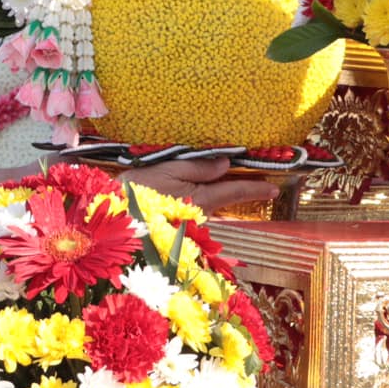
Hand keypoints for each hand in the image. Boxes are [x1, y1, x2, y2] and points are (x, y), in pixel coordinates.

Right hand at [118, 157, 269, 214]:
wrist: (114, 220)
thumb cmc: (137, 192)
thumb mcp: (168, 170)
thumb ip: (198, 167)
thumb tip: (225, 163)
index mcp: (201, 198)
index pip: (235, 190)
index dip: (255, 188)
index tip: (274, 188)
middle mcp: (200, 213)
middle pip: (226, 198)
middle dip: (241, 189)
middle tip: (262, 181)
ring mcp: (189, 222)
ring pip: (212, 203)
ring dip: (222, 193)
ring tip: (231, 180)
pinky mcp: (177, 225)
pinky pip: (198, 208)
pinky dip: (205, 198)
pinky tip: (200, 192)